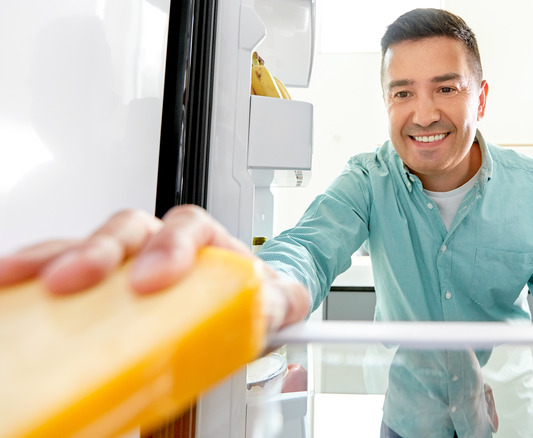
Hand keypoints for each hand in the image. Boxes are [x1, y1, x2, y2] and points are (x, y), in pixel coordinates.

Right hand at [0, 205, 308, 330]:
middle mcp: (161, 241)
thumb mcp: (278, 300)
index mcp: (203, 240)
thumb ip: (282, 302)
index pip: (185, 227)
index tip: (154, 280)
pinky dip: (35, 275)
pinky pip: (64, 268)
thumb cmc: (251, 295)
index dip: (168, 248)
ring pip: (87, 242)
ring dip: (53, 258)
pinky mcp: (102, 283)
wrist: (244, 305)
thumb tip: (277, 309)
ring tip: (20, 276)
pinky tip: (14, 287)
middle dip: (99, 251)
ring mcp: (128, 260)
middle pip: (127, 228)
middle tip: (74, 279)